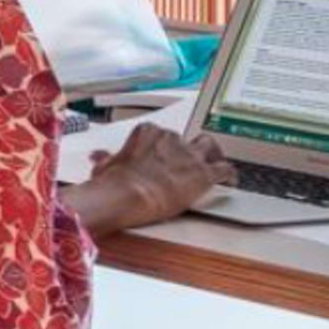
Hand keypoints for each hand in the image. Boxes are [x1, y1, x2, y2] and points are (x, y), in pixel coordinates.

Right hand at [78, 127, 227, 237]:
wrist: (126, 194)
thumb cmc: (113, 182)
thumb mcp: (106, 166)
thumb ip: (108, 159)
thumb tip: (99, 157)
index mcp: (148, 133)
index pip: (163, 135)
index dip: (166, 148)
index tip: (165, 158)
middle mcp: (171, 139)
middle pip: (188, 139)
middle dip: (191, 149)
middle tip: (191, 162)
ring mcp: (189, 155)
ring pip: (211, 147)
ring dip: (214, 156)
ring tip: (215, 166)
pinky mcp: (203, 173)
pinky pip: (224, 169)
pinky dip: (229, 176)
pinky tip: (229, 182)